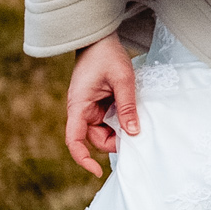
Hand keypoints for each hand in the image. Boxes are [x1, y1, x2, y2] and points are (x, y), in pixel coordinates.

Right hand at [64, 35, 139, 176]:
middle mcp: (81, 110)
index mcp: (79, 105)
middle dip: (115, 141)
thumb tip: (133, 133)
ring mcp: (89, 108)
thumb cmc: (107, 55)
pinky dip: (120, 121)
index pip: (74, 140)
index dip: (83, 159)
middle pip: (95, 138)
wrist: (99, 38)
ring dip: (119, 130)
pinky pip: (108, 120)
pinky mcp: (97, 104)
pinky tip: (132, 114)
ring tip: (136, 119)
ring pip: (104, 131)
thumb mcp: (123, 80)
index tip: (97, 171)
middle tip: (136, 133)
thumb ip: (127, 107)